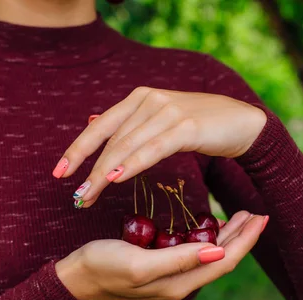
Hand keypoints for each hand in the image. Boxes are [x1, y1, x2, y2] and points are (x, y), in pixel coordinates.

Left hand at [53, 86, 266, 206]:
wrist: (242, 122)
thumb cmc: (200, 126)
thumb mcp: (160, 122)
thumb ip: (130, 125)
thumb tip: (93, 123)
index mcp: (140, 98)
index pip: (100, 127)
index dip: (77, 150)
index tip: (59, 173)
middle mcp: (149, 100)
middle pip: (111, 140)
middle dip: (89, 170)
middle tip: (76, 198)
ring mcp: (168, 111)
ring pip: (128, 146)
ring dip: (104, 174)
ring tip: (88, 196)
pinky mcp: (187, 126)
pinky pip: (153, 148)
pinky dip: (133, 164)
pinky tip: (116, 179)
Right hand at [56, 211, 267, 299]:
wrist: (75, 279)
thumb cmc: (102, 267)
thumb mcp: (140, 263)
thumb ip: (178, 260)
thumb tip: (217, 253)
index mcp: (178, 284)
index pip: (222, 261)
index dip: (244, 240)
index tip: (260, 217)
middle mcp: (179, 285)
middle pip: (220, 260)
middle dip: (241, 237)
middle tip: (256, 212)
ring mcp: (170, 280)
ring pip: (209, 258)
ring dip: (227, 238)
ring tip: (240, 217)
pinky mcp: (161, 271)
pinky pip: (194, 256)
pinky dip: (207, 240)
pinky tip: (209, 228)